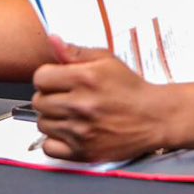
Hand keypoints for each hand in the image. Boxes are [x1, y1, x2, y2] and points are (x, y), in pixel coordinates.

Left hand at [31, 35, 169, 161]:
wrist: (154, 117)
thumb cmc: (131, 89)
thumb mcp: (107, 60)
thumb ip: (76, 52)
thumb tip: (53, 40)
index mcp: (85, 79)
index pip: (40, 77)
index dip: (48, 77)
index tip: (57, 80)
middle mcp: (81, 105)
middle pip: (39, 101)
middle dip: (50, 97)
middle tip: (66, 97)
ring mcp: (81, 131)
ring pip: (42, 124)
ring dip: (53, 118)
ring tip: (70, 114)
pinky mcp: (83, 152)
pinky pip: (49, 147)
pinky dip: (55, 141)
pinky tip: (69, 132)